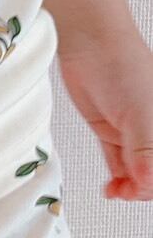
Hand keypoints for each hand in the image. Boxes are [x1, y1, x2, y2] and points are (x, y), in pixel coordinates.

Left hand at [57, 33, 152, 200]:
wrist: (90, 45)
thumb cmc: (124, 68)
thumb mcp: (141, 115)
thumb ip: (145, 153)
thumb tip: (146, 185)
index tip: (140, 190)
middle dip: (142, 189)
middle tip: (126, 192)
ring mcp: (134, 133)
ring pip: (137, 172)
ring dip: (129, 188)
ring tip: (116, 192)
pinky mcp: (112, 132)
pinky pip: (120, 163)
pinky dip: (118, 178)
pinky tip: (112, 188)